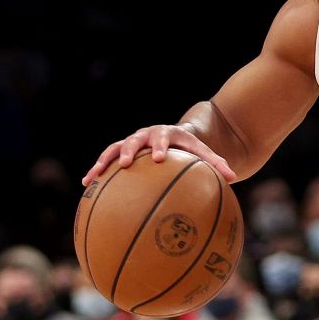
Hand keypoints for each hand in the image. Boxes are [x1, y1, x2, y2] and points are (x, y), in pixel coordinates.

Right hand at [84, 124, 236, 186]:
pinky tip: (85, 185)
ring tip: (92, 175)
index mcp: (167, 134)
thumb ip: (217, 163)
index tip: (159, 158)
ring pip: (114, 149)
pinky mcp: (121, 152)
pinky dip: (96, 170)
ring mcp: (131, 143)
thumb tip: (233, 178)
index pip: (164, 138)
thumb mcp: (204, 153)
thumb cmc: (191, 149)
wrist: (174, 137)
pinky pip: (106, 160)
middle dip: (130, 150)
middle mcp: (146, 136)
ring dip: (104, 161)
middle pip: (135, 140)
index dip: (160, 146)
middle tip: (126, 164)